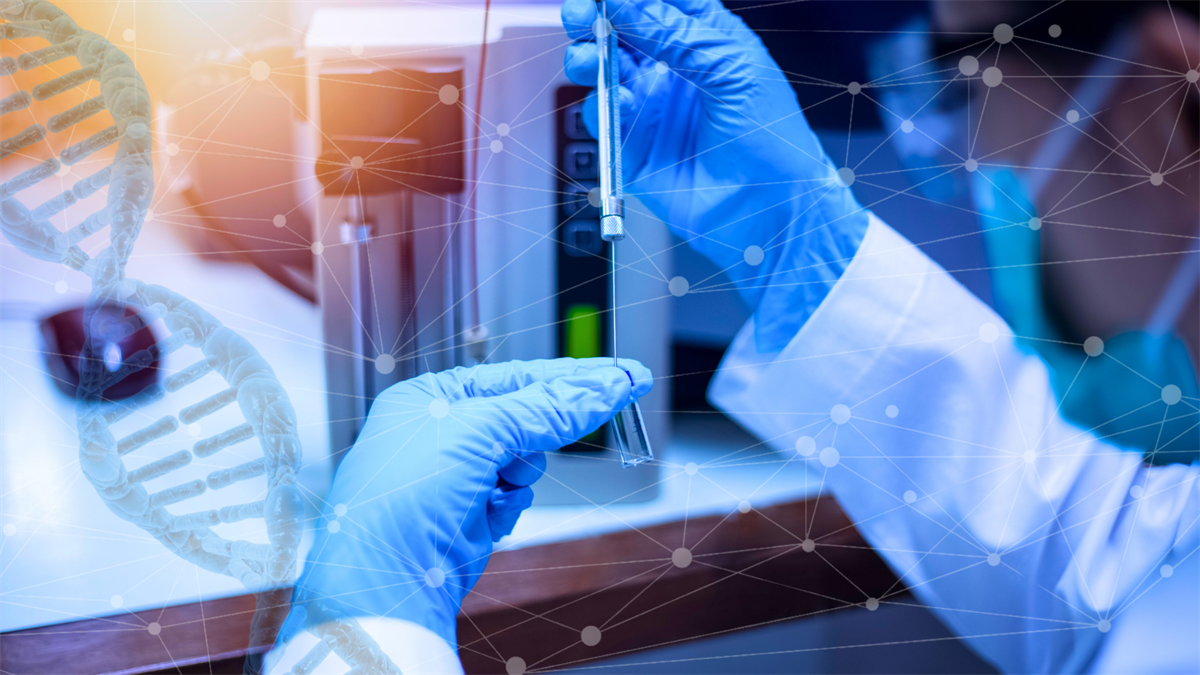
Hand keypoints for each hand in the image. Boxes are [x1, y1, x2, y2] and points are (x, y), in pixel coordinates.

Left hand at [287, 358, 652, 647]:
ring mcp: (453, 477)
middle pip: (523, 417)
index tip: (619, 376)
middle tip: (610, 405)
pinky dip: (510, 504)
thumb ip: (546, 408)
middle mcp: (438, 433)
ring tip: (499, 484)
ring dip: (521, 473)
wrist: (388, 578)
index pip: (514, 376)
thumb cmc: (402, 495)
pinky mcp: (467, 515)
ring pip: (524, 461)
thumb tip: (601, 388)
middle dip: (543, 429)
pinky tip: (488, 515)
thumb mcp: (481, 431)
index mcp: (429, 397)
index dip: (570, 376)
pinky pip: (514, 497)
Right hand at [562, 0, 868, 349]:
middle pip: (620, 31)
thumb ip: (673, 32)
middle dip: (595, 18)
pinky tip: (613, 102)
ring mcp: (651, 109)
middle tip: (582, 15)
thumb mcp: (731, 66)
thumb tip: (625, 1)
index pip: (657, 3)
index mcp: (704, 41)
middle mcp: (673, 72)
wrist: (770, 209)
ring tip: (587, 58)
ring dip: (587, 58)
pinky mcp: (633, 148)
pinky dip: (599, 106)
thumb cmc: (772, 137)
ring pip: (602, 71)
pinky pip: (602, 119)